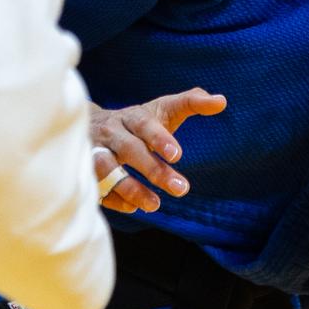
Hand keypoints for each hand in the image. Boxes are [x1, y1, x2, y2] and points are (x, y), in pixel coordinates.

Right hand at [90, 87, 225, 213]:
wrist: (89, 125)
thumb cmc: (137, 121)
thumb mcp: (162, 109)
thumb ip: (191, 103)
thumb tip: (221, 101)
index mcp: (130, 117)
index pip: (143, 124)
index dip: (158, 138)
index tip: (177, 155)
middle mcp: (110, 133)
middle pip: (129, 150)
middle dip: (153, 169)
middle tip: (181, 189)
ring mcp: (94, 153)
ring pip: (107, 170)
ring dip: (130, 188)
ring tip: (155, 205)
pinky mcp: (87, 172)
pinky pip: (96, 187)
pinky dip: (113, 198)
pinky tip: (135, 208)